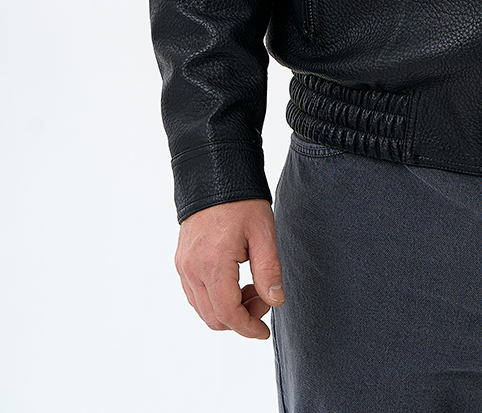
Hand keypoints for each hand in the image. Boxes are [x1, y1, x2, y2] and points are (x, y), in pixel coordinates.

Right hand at [175, 198, 284, 338]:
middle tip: (264, 296)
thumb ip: (269, 270)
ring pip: (202, 309)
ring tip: (252, 285)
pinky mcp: (181, 261)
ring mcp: (183, 266)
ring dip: (228, 308)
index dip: (248, 328)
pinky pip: (195, 294)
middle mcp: (192, 269)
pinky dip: (215, 298)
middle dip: (241, 317)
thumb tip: (275, 301)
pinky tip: (235, 280)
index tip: (264, 332)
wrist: (214, 173)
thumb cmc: (241, 200)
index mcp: (213, 263)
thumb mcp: (263, 232)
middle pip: (213, 317)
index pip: (228, 313)